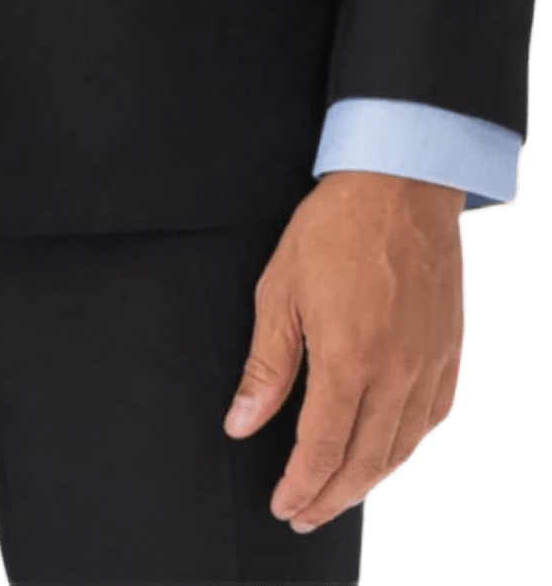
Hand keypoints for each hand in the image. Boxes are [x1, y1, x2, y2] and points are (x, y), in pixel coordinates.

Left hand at [223, 169, 466, 530]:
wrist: (402, 180)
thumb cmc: (335, 226)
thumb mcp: (281, 288)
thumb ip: (266, 364)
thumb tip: (242, 424)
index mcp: (349, 359)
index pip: (323, 449)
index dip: (301, 486)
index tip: (283, 504)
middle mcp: (396, 372)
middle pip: (365, 462)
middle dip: (331, 497)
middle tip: (305, 513)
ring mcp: (429, 363)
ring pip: (402, 448)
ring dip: (369, 481)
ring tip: (339, 493)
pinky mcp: (450, 349)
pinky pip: (433, 418)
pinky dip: (408, 447)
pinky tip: (389, 451)